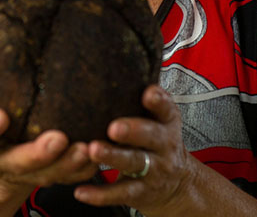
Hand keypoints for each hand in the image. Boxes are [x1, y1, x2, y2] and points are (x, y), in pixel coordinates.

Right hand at [0, 41, 98, 194]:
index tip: (0, 115)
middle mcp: (4, 161)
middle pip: (19, 162)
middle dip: (39, 154)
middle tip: (58, 139)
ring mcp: (29, 173)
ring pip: (49, 174)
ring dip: (69, 163)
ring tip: (87, 148)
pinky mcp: (52, 175)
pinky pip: (71, 176)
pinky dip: (85, 168)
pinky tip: (101, 154)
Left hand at [73, 85, 195, 213]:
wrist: (177, 184)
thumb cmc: (155, 139)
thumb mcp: (158, 120)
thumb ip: (140, 98)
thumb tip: (110, 62)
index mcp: (166, 122)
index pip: (166, 109)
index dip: (158, 101)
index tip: (147, 92)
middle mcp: (164, 145)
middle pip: (150, 136)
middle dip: (133, 130)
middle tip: (113, 126)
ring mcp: (154, 170)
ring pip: (133, 163)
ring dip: (113, 157)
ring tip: (93, 150)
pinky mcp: (141, 192)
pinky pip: (120, 193)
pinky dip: (100, 195)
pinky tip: (80, 191)